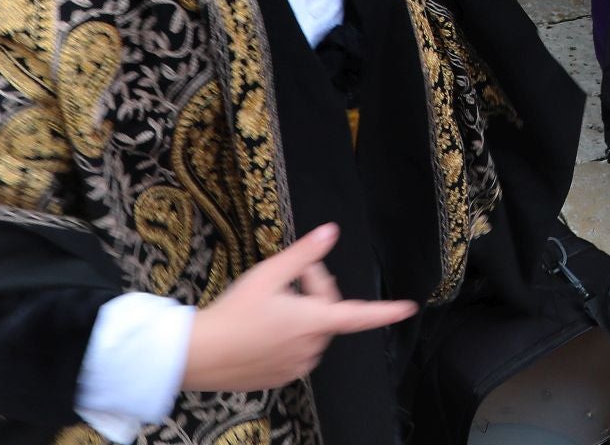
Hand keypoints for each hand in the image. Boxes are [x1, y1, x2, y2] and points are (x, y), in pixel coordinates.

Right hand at [180, 225, 415, 392]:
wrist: (200, 354)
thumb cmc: (234, 312)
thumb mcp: (269, 274)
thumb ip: (304, 255)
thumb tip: (330, 232)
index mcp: (313, 321)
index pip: (359, 316)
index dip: (386, 311)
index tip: (408, 308)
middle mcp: (311, 347)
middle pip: (327, 312)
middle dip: (314, 290)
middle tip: (287, 278)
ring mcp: (297, 365)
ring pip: (312, 330)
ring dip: (301, 313)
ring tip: (271, 303)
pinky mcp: (282, 377)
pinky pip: (297, 350)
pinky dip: (288, 335)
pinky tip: (264, 327)